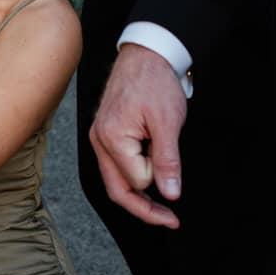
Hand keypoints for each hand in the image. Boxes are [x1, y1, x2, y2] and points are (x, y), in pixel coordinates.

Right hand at [88, 43, 188, 227]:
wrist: (146, 54)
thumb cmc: (155, 81)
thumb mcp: (168, 122)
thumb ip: (167, 161)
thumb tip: (169, 194)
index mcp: (112, 137)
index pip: (137, 179)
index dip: (159, 178)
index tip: (176, 178)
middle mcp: (99, 140)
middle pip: (116, 190)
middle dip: (143, 208)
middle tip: (170, 220)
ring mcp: (99, 136)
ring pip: (115, 180)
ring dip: (138, 194)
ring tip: (162, 205)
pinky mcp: (106, 133)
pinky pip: (116, 165)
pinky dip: (133, 176)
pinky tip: (150, 177)